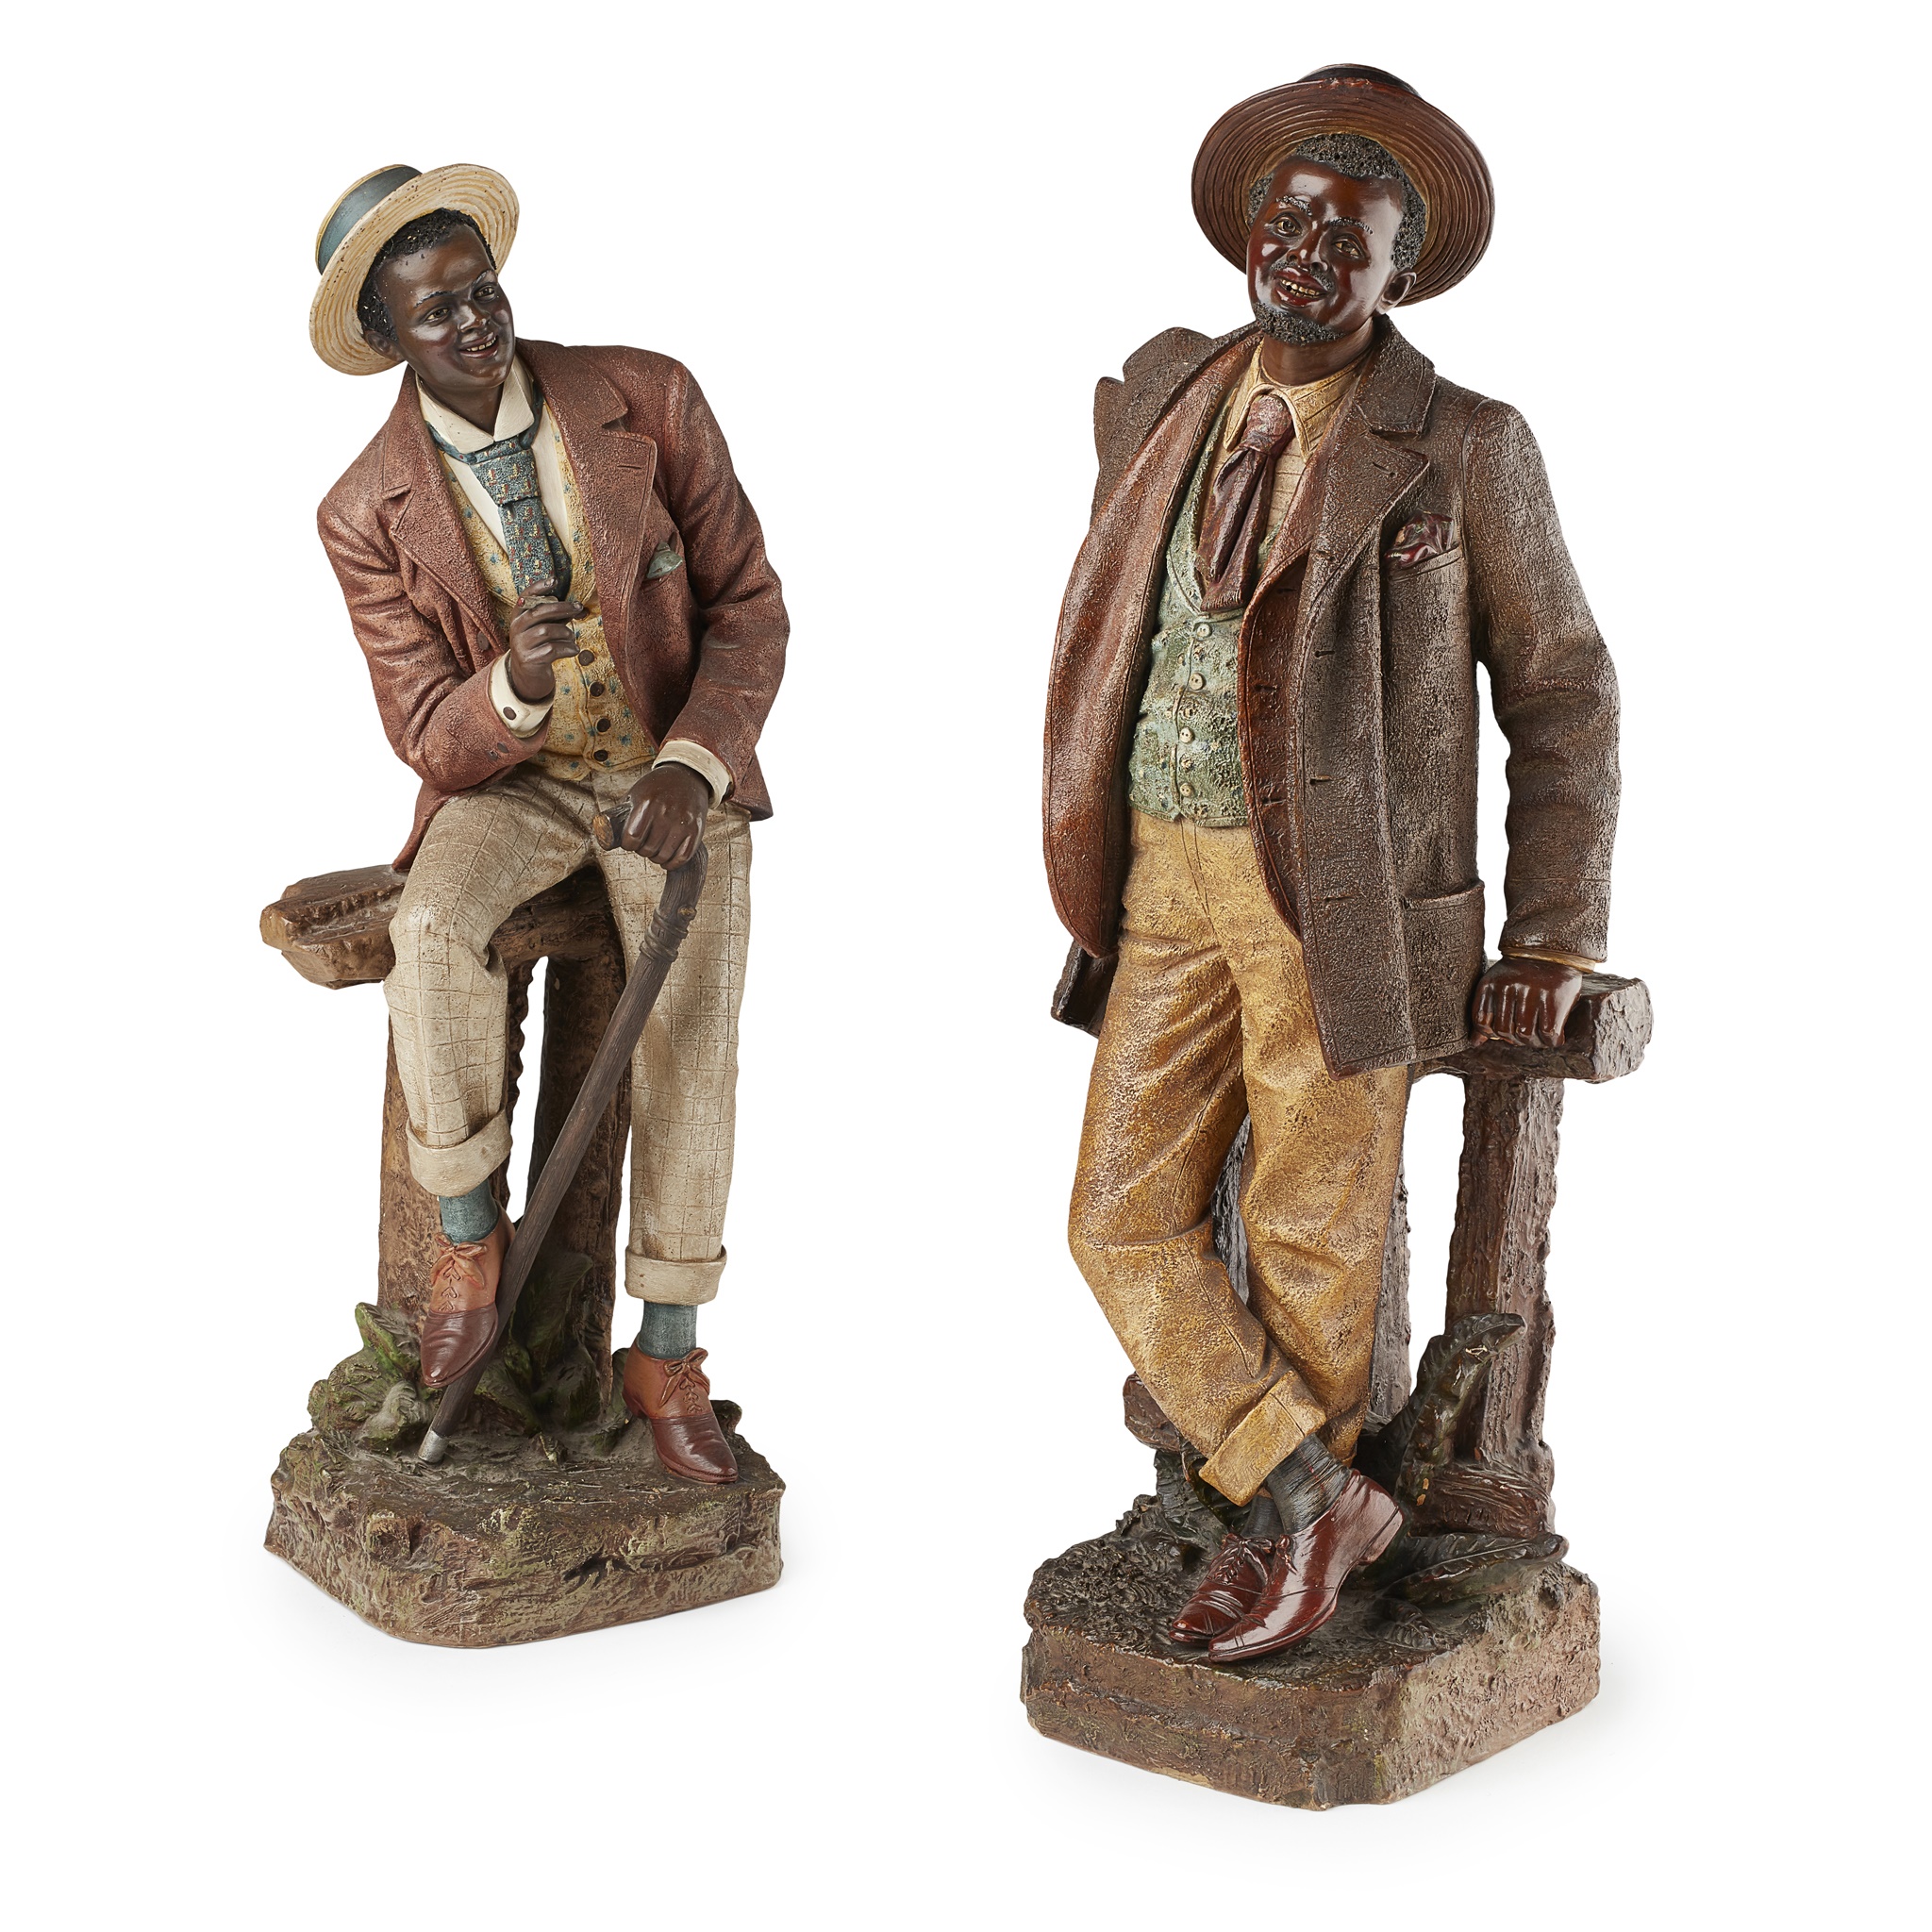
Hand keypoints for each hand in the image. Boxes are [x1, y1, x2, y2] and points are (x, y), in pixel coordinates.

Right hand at [505, 582, 586, 702]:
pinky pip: (552, 649)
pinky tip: (574, 650)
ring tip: (572, 636)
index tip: (554, 580)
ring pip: (546, 631)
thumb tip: (579, 608)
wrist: (528, 675)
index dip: (539, 587)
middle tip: (578, 607)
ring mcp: (521, 644)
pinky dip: (567, 648)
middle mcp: (516, 628)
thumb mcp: (545, 628)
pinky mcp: (529, 659)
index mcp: (519, 616)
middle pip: (539, 612)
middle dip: (561, 608)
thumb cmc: (540, 646)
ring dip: (565, 632)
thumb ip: (557, 617)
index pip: (526, 597)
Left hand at [621, 762, 709, 867]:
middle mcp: (665, 812)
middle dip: (642, 851)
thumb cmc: (656, 788)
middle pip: (647, 849)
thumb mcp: (636, 793)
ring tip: (655, 850)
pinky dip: (672, 863)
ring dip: (656, 858)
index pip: (632, 837)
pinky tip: (667, 859)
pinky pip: (683, 857)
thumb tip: (608, 838)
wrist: (686, 777)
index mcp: (647, 802)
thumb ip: (623, 814)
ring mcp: (683, 822)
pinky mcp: (696, 830)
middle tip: (644, 845)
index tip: (630, 843)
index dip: (628, 845)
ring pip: (663, 856)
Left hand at [1470, 958, 1582, 1048]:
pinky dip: (1551, 1041)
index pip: (1481, 1022)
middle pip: (1504, 1032)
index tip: (1505, 1033)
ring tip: (1540, 1038)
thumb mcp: (1498, 985)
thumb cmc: (1522, 973)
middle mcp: (1507, 987)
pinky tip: (1554, 1036)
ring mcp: (1530, 992)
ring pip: (1525, 1035)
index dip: (1492, 1033)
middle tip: (1526, 1037)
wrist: (1553, 949)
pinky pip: (1548, 1033)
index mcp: (1489, 984)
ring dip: (1534, 1043)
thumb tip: (1475, 1043)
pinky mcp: (1552, 998)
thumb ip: (1487, 1012)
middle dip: (1515, 1040)